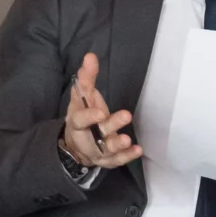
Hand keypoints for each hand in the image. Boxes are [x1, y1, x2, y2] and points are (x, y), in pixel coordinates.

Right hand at [58, 52, 141, 170]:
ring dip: (118, 145)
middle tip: (126, 116)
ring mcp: (97, 151)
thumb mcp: (82, 97)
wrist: (77, 144)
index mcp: (77, 122)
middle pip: (98, 134)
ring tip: (128, 139)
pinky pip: (117, 161)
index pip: (80, 119)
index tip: (100, 112)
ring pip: (107, 150)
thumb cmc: (83, 115)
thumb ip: (86, 78)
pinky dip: (127, 156)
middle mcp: (87, 138)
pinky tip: (138, 150)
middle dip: (111, 127)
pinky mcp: (108, 160)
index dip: (90, 116)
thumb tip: (91, 55)